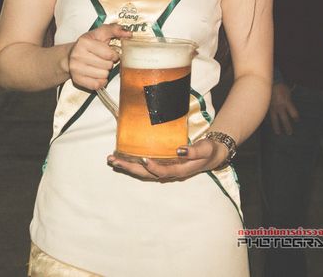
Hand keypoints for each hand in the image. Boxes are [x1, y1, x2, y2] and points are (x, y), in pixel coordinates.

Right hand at [67, 23, 131, 89]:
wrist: (69, 55)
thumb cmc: (86, 45)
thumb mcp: (99, 33)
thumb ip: (114, 30)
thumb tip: (128, 34)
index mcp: (84, 42)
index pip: (108, 54)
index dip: (114, 55)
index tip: (111, 54)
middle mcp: (78, 56)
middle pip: (107, 66)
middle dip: (109, 63)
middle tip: (104, 60)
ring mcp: (76, 69)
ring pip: (103, 76)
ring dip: (105, 72)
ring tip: (99, 66)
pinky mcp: (77, 80)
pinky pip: (97, 85)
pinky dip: (101, 81)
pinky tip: (97, 75)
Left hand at [107, 138, 227, 181]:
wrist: (211, 155)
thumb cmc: (208, 151)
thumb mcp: (205, 149)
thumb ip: (194, 151)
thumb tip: (180, 150)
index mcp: (180, 170)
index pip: (163, 171)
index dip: (153, 166)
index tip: (143, 158)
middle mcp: (170, 173)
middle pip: (147, 174)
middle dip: (130, 168)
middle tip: (114, 161)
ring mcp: (164, 170)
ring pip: (143, 172)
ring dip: (127, 166)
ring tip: (112, 160)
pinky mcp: (162, 165)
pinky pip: (144, 167)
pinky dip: (133, 163)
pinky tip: (122, 158)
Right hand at [268, 82, 298, 134]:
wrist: (270, 82)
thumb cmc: (280, 86)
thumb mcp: (288, 92)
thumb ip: (289, 100)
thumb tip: (289, 105)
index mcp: (287, 103)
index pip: (293, 113)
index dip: (296, 117)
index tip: (297, 120)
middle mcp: (280, 107)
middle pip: (284, 119)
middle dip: (287, 127)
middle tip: (289, 133)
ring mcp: (272, 108)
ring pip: (275, 119)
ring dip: (277, 127)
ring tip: (278, 133)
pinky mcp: (267, 107)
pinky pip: (268, 115)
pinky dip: (268, 120)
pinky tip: (269, 125)